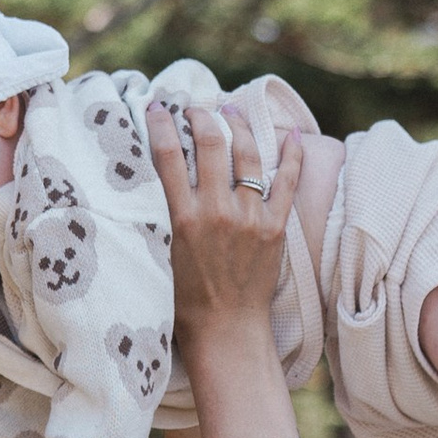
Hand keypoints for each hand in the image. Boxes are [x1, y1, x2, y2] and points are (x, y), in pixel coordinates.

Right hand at [151, 98, 301, 353]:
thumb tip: (146, 178)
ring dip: (238, 125)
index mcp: (181, 218)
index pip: (167, 154)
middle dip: (200, 116)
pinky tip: (291, 135)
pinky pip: (287, 182)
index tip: (157, 106)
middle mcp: (217, 211)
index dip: (161, 123)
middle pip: (210, 143)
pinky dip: (291, 156)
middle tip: (194, 108)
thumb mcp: (157, 254)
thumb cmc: (184, 300)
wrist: (226, 331)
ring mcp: (250, 217)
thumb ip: (156, 216)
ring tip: (230, 111)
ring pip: (247, 154)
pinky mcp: (275, 228)